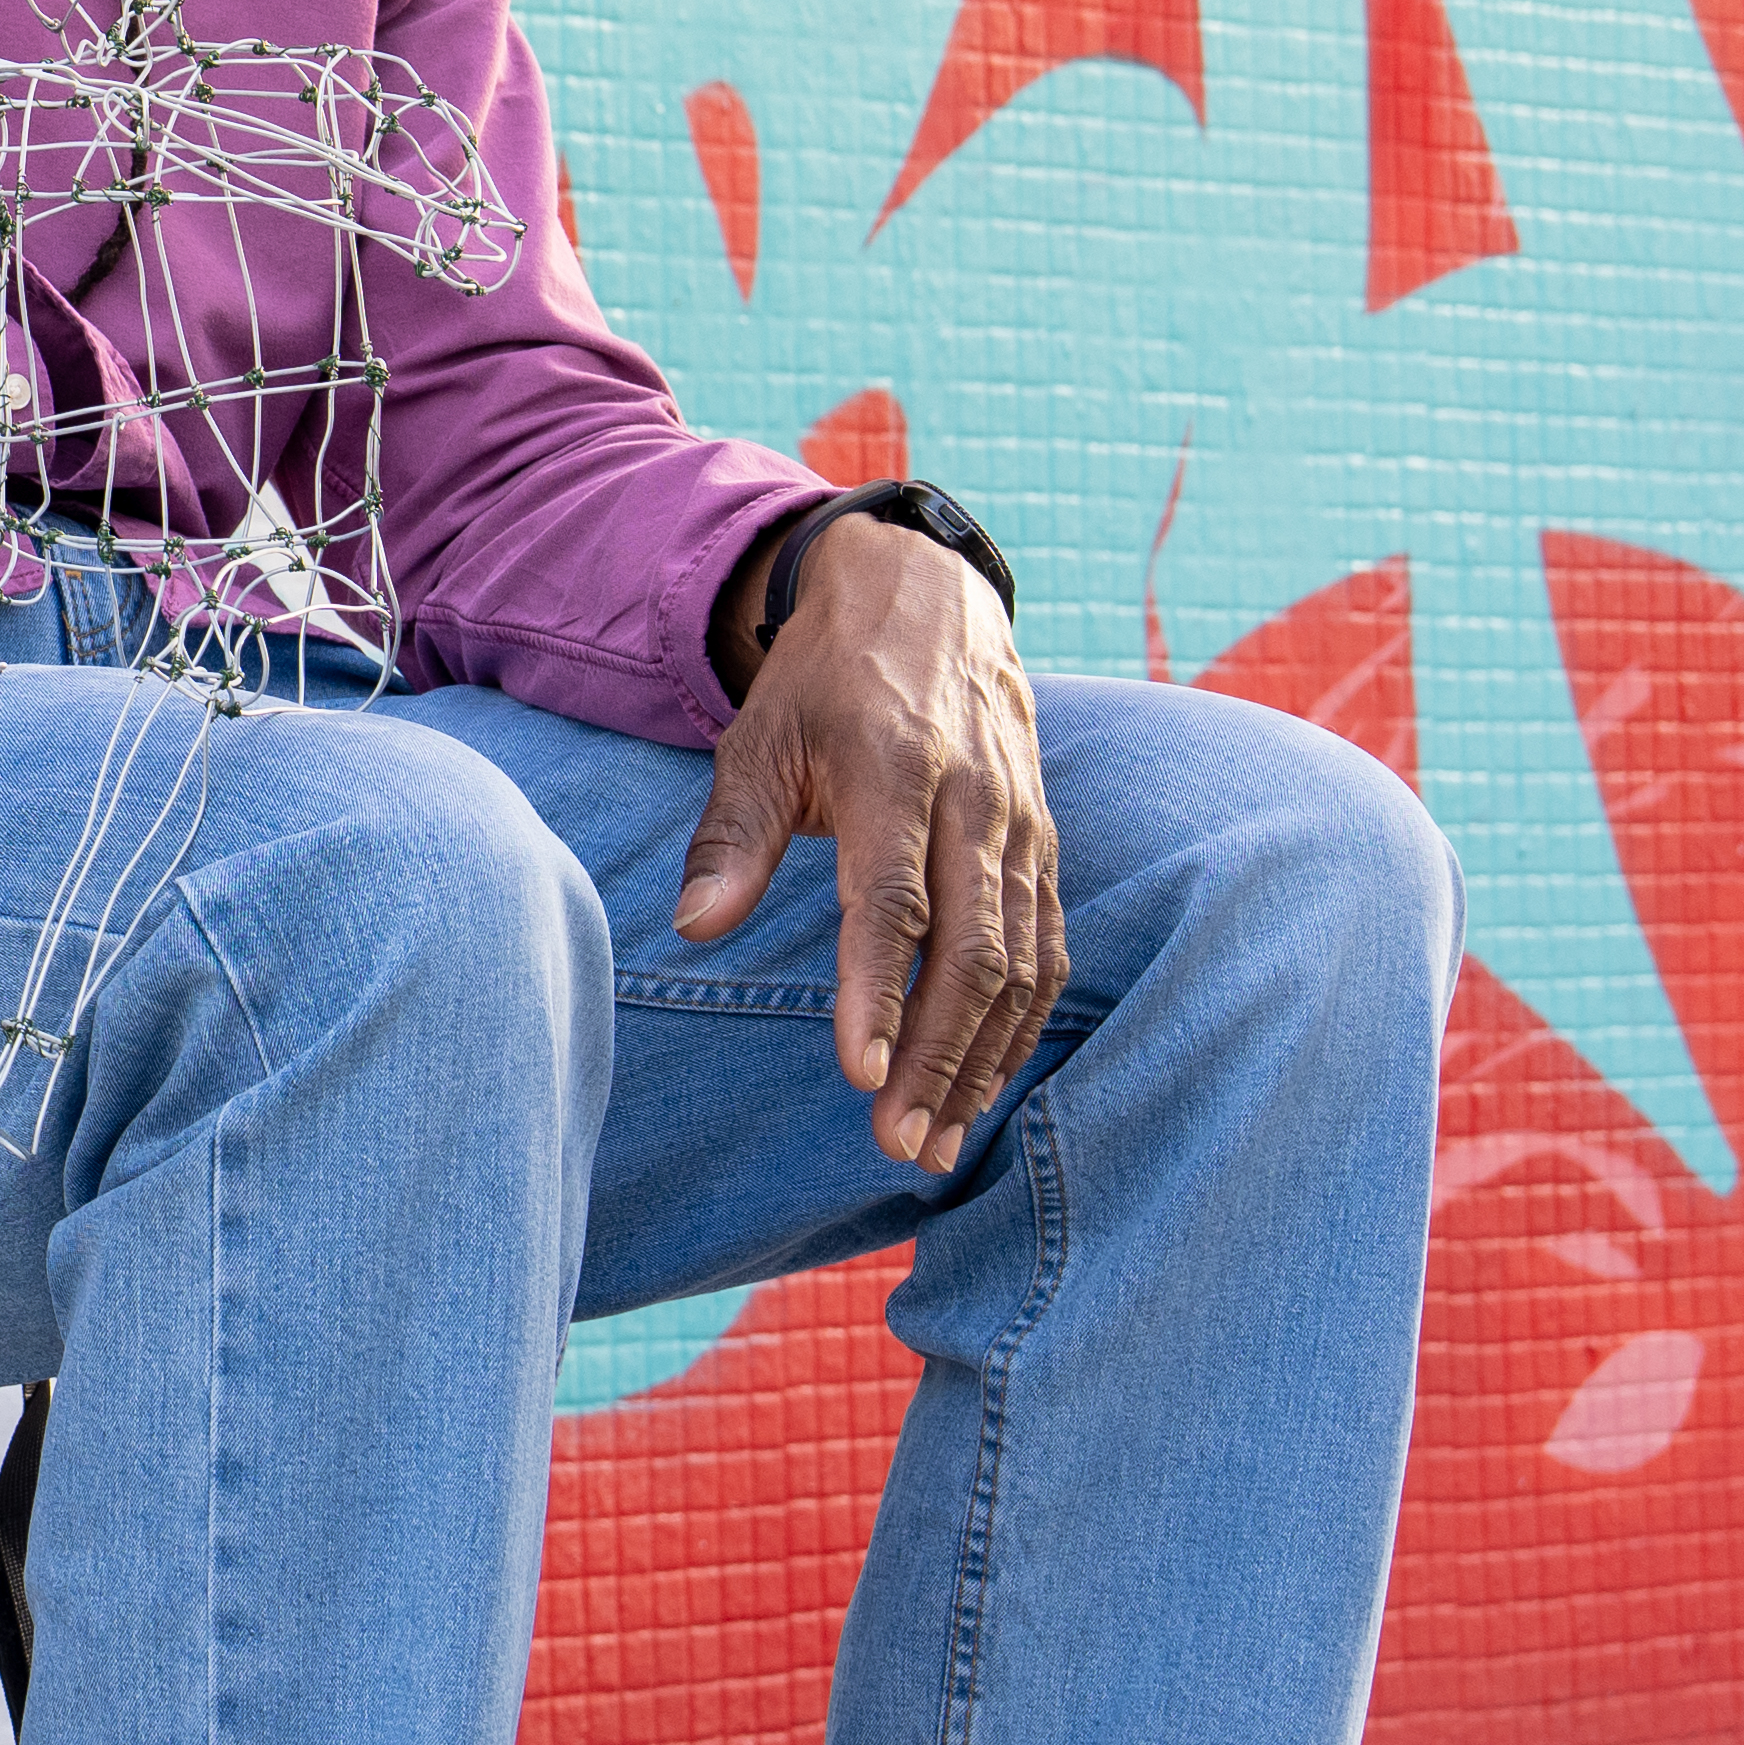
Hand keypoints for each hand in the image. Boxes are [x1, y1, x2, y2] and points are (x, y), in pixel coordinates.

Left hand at [681, 515, 1058, 1167]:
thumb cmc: (825, 683)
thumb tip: (697, 928)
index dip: (880, 992)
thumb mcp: (760, 738)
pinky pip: (1046, 950)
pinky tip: (982, 1085)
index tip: (864, 1076)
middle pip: (972, 950)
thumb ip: (732, 836)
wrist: (930, 599)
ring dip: (984, 1060)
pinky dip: (1020, 1026)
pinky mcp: (1043, 846)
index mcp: (896, 771)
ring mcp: (1019, 826)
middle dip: (940, 1057)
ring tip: (936, 1140)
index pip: (893, 901)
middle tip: (900, 1144)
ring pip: (1021, 962)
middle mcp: (973, 802)